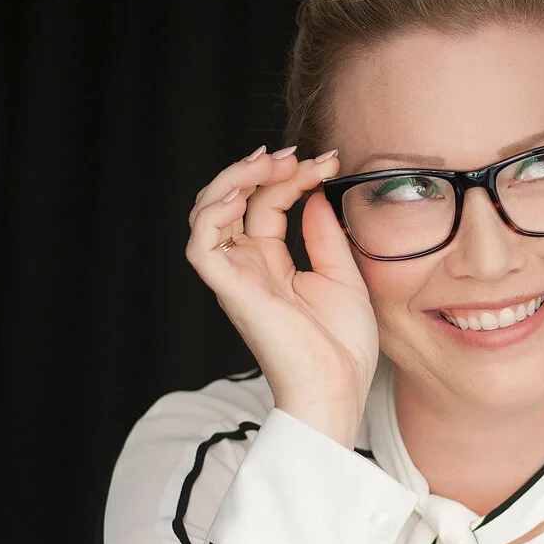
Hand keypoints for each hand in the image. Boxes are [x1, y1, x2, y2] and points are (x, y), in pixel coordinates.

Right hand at [186, 145, 379, 442]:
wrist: (336, 388)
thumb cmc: (341, 347)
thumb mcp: (343, 275)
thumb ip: (324, 233)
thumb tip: (314, 193)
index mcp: (273, 265)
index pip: (268, 204)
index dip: (292, 177)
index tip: (327, 161)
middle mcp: (248, 267)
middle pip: (235, 200)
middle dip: (260, 169)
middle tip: (294, 155)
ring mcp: (237, 277)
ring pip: (209, 213)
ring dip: (234, 178)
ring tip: (268, 163)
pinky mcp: (230, 289)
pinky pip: (201, 244)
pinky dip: (215, 212)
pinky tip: (243, 193)